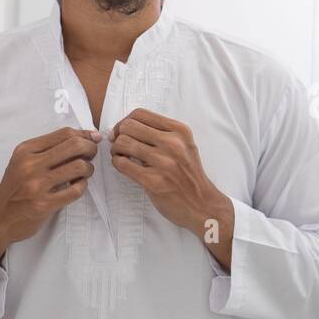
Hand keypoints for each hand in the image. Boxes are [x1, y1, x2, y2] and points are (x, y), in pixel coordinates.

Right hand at [0, 126, 100, 284]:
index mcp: (26, 150)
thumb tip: (88, 136)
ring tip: (83, 174)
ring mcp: (37, 185)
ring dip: (88, 169)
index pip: (64, 133)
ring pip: (79, 166)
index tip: (92, 140)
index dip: (84, 135)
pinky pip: (76, 190)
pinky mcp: (44, 204)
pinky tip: (76, 186)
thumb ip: (50, 149)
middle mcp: (30, 165)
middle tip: (90, 156)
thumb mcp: (24, 161)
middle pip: (75, 145)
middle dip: (90, 149)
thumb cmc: (16, 187)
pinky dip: (82, 186)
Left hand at [109, 109, 231, 243]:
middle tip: (120, 146)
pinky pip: (122, 164)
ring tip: (122, 157)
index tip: (123, 132)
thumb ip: (160, 134)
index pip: (140, 114)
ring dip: (116, 150)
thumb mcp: (184, 146)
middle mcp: (173, 143)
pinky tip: (124, 167)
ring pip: (123, 143)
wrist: (202, 205)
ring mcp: (163, 163)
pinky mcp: (153, 181)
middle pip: (128, 126)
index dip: (125, 121)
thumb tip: (123, 127)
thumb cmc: (189, 175)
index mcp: (180, 131)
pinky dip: (117, 163)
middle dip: (118, 135)